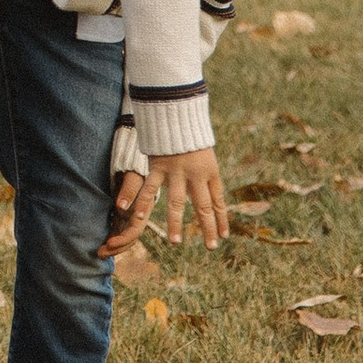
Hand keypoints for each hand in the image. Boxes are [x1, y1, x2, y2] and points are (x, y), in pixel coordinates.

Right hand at [104, 145, 226, 256]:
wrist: (176, 114)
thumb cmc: (191, 137)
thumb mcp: (206, 156)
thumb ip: (205, 178)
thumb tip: (209, 201)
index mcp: (210, 172)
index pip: (218, 201)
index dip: (221, 220)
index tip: (222, 237)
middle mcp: (196, 175)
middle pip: (203, 206)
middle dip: (207, 228)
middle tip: (210, 247)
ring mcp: (176, 172)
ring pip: (176, 202)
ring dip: (175, 224)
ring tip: (175, 242)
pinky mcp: (158, 166)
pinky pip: (151, 188)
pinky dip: (144, 202)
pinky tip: (139, 216)